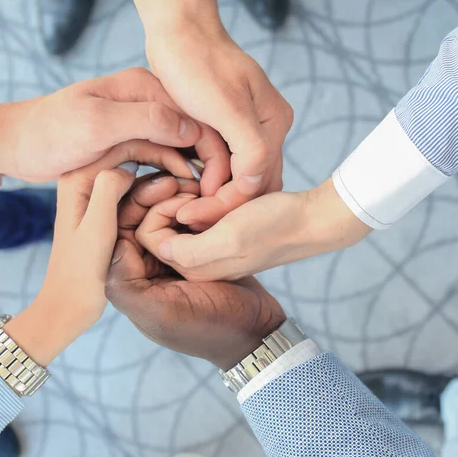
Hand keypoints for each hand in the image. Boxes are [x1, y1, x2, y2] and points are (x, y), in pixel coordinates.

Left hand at [0, 68, 203, 182]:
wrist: (18, 145)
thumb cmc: (50, 132)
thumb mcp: (96, 124)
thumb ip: (145, 120)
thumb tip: (193, 128)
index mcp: (141, 86)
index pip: (192, 114)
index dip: (211, 146)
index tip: (223, 179)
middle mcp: (145, 99)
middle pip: (190, 129)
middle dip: (207, 159)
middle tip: (217, 193)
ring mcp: (137, 120)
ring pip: (178, 144)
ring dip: (191, 167)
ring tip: (205, 196)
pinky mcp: (129, 140)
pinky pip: (160, 153)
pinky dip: (172, 169)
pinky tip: (182, 188)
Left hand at [3, 142, 195, 366]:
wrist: (69, 303)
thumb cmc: (80, 271)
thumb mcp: (96, 228)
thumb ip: (108, 189)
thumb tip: (129, 166)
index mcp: (78, 177)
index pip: (124, 144)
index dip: (159, 150)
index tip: (187, 169)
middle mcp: (86, 178)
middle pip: (133, 153)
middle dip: (166, 162)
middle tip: (194, 182)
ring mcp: (97, 192)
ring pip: (138, 172)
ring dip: (165, 178)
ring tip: (192, 192)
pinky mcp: (107, 206)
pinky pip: (137, 189)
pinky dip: (157, 192)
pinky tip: (180, 200)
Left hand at [128, 0, 292, 228]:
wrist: (179, 31)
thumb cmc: (199, 65)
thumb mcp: (228, 108)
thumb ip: (251, 148)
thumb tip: (257, 186)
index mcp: (274, 122)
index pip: (260, 178)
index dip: (231, 201)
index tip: (199, 216)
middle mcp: (266, 127)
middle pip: (251, 179)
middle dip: (224, 201)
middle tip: (192, 220)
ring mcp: (246, 127)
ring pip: (236, 173)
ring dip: (215, 191)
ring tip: (189, 210)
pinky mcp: (225, 125)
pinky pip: (222, 160)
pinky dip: (209, 175)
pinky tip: (190, 188)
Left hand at [146, 178, 372, 281]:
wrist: (310, 224)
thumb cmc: (273, 229)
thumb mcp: (230, 240)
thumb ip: (188, 250)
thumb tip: (158, 242)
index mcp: (190, 270)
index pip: (147, 237)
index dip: (158, 209)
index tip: (182, 192)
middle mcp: (193, 267)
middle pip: (157, 231)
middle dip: (168, 204)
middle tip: (191, 186)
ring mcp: (206, 256)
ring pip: (175, 224)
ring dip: (185, 202)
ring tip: (206, 189)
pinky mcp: (219, 244)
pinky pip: (194, 223)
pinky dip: (199, 206)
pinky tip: (217, 195)